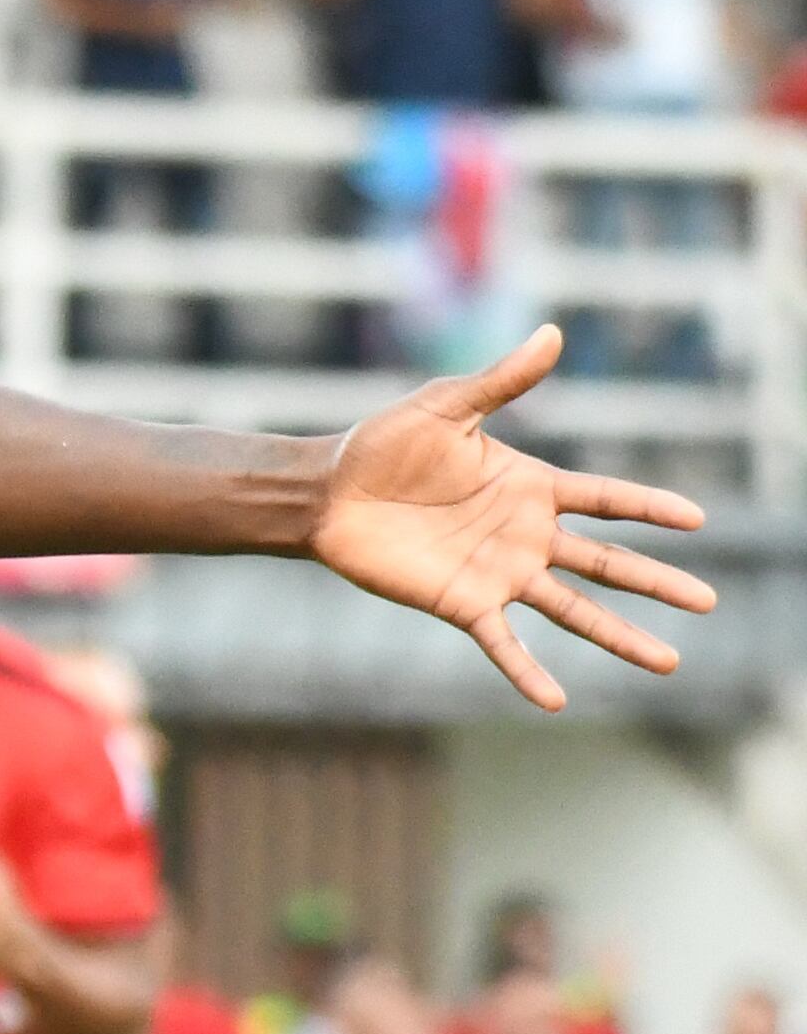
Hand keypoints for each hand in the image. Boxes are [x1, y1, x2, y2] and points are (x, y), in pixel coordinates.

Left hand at [310, 328, 713, 709]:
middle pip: (606, 562)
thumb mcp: (444, 406)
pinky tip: (558, 700)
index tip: (696, 520)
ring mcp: (499, 572)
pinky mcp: (463, 603)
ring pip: (574, 611)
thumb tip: (553, 333)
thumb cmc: (381, 444)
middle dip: (657, 583)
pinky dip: (529, 672)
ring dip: (620, 637)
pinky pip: (505, 644)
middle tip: (708, 604)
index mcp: (529, 486)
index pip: (605, 498)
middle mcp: (525, 535)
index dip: (650, 508)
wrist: (326, 490)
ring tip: (669, 664)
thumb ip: (501, 381)